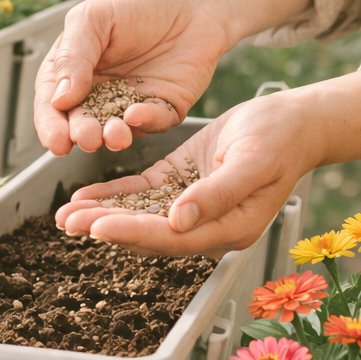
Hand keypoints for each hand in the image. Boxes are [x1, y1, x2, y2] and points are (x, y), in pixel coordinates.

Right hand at [34, 0, 232, 155]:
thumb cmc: (140, 0)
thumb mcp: (93, 18)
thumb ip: (72, 56)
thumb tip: (59, 98)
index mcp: (72, 69)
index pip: (51, 103)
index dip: (50, 125)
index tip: (57, 140)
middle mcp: (98, 90)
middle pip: (81, 122)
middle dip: (82, 134)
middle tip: (86, 137)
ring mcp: (130, 101)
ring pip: (116, 130)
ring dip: (112, 136)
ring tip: (114, 135)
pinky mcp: (163, 106)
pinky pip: (152, 122)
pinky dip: (145, 124)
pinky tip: (138, 115)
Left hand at [54, 91, 319, 256]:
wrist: (295, 121)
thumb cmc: (281, 139)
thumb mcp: (252, 162)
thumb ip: (217, 194)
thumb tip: (179, 221)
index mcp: (230, 228)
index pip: (172, 238)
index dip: (133, 233)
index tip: (99, 228)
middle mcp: (207, 225)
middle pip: (148, 233)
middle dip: (106, 228)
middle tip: (68, 223)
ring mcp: (191, 207)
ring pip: (139, 216)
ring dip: (102, 215)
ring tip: (66, 215)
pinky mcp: (180, 184)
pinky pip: (142, 194)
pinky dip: (113, 196)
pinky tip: (85, 197)